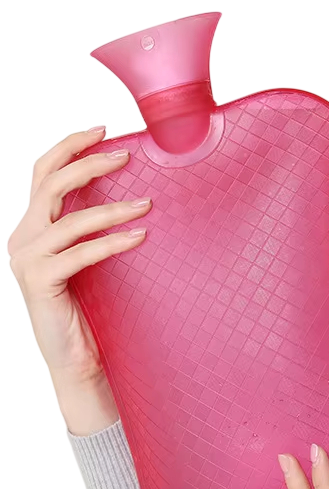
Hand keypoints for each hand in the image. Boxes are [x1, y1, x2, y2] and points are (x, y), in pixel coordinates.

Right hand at [7, 126, 152, 382]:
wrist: (78, 358)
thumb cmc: (91, 306)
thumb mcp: (90, 258)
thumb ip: (95, 228)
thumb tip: (139, 194)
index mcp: (32, 226)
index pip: (42, 172)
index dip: (70, 146)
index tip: (103, 129)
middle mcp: (23, 237)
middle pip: (50, 183)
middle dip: (88, 163)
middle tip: (127, 156)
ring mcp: (27, 260)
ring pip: (69, 218)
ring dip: (112, 208)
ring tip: (146, 204)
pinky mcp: (41, 283)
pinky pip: (80, 253)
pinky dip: (111, 241)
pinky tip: (139, 236)